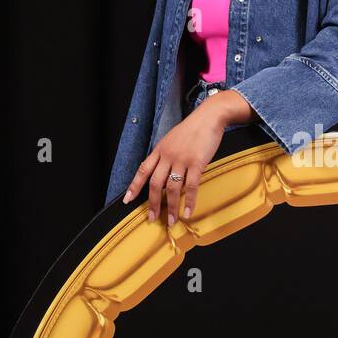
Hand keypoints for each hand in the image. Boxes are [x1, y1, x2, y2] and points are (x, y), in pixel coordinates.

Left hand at [122, 90, 254, 225]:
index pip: (143, 171)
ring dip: (171, 207)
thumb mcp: (172, 140)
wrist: (209, 117)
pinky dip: (189, 201)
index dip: (134, 187)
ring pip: (172, 188)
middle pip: (155, 184)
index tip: (127, 201)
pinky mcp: (196, 163)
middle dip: (153, 204)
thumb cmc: (193, 129)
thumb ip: (166, 156)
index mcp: (159, 150)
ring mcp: (181, 160)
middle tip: (152, 218)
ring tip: (172, 221)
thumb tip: (164, 175)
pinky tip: (187, 212)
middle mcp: (167, 156)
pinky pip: (191, 186)